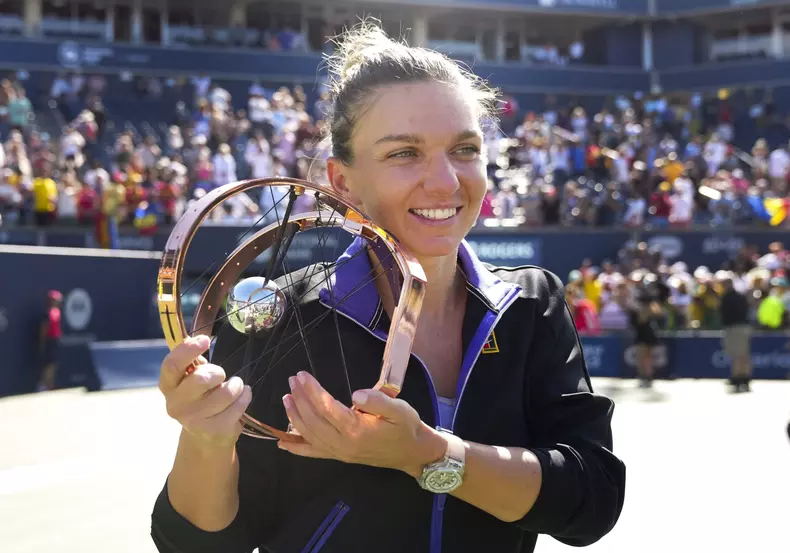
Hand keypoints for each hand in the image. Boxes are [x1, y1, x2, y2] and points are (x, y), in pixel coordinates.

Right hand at [159, 335, 251, 449]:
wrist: (206, 436)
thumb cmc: (201, 397)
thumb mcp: (192, 378)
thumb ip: (193, 363)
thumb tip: (200, 340)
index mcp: (168, 385)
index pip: (172, 365)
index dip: (188, 350)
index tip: (205, 339)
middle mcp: (175, 404)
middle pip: (201, 379)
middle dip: (218, 372)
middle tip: (221, 376)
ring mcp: (193, 420)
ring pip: (225, 393)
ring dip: (236, 385)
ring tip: (235, 386)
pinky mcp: (213, 431)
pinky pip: (238, 407)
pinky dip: (245, 397)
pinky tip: (242, 397)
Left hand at [278, 371, 445, 476]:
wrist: (412, 452)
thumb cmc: (406, 427)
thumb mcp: (400, 409)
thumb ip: (379, 401)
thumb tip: (356, 395)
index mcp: (356, 429)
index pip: (326, 407)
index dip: (312, 390)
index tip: (302, 375)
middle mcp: (344, 443)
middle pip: (313, 420)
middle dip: (300, 399)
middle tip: (292, 380)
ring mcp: (340, 452)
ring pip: (310, 434)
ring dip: (295, 416)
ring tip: (287, 398)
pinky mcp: (339, 456)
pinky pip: (313, 453)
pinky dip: (296, 447)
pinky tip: (283, 442)